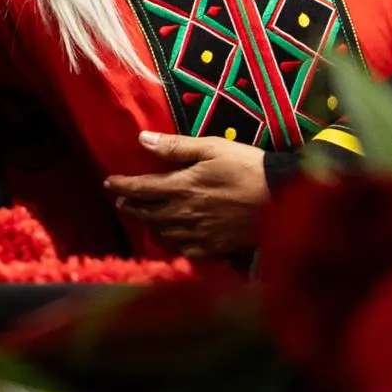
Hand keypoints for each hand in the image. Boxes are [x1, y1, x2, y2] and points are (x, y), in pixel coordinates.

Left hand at [105, 130, 268, 258]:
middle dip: (130, 206)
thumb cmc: (248, 166)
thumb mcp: (212, 148)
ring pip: (162, 234)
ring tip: (143, 217)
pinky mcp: (213, 249)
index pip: (140, 189)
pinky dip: (174, 244)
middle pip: (146, 214)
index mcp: (182, 187)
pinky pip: (184, 252)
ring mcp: (198, 235)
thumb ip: (176, 147)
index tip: (108, 182)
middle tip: (122, 200)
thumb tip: (142, 139)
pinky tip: (174, 237)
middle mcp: (184, 214)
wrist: (282, 197)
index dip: (121, 186)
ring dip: (148, 225)